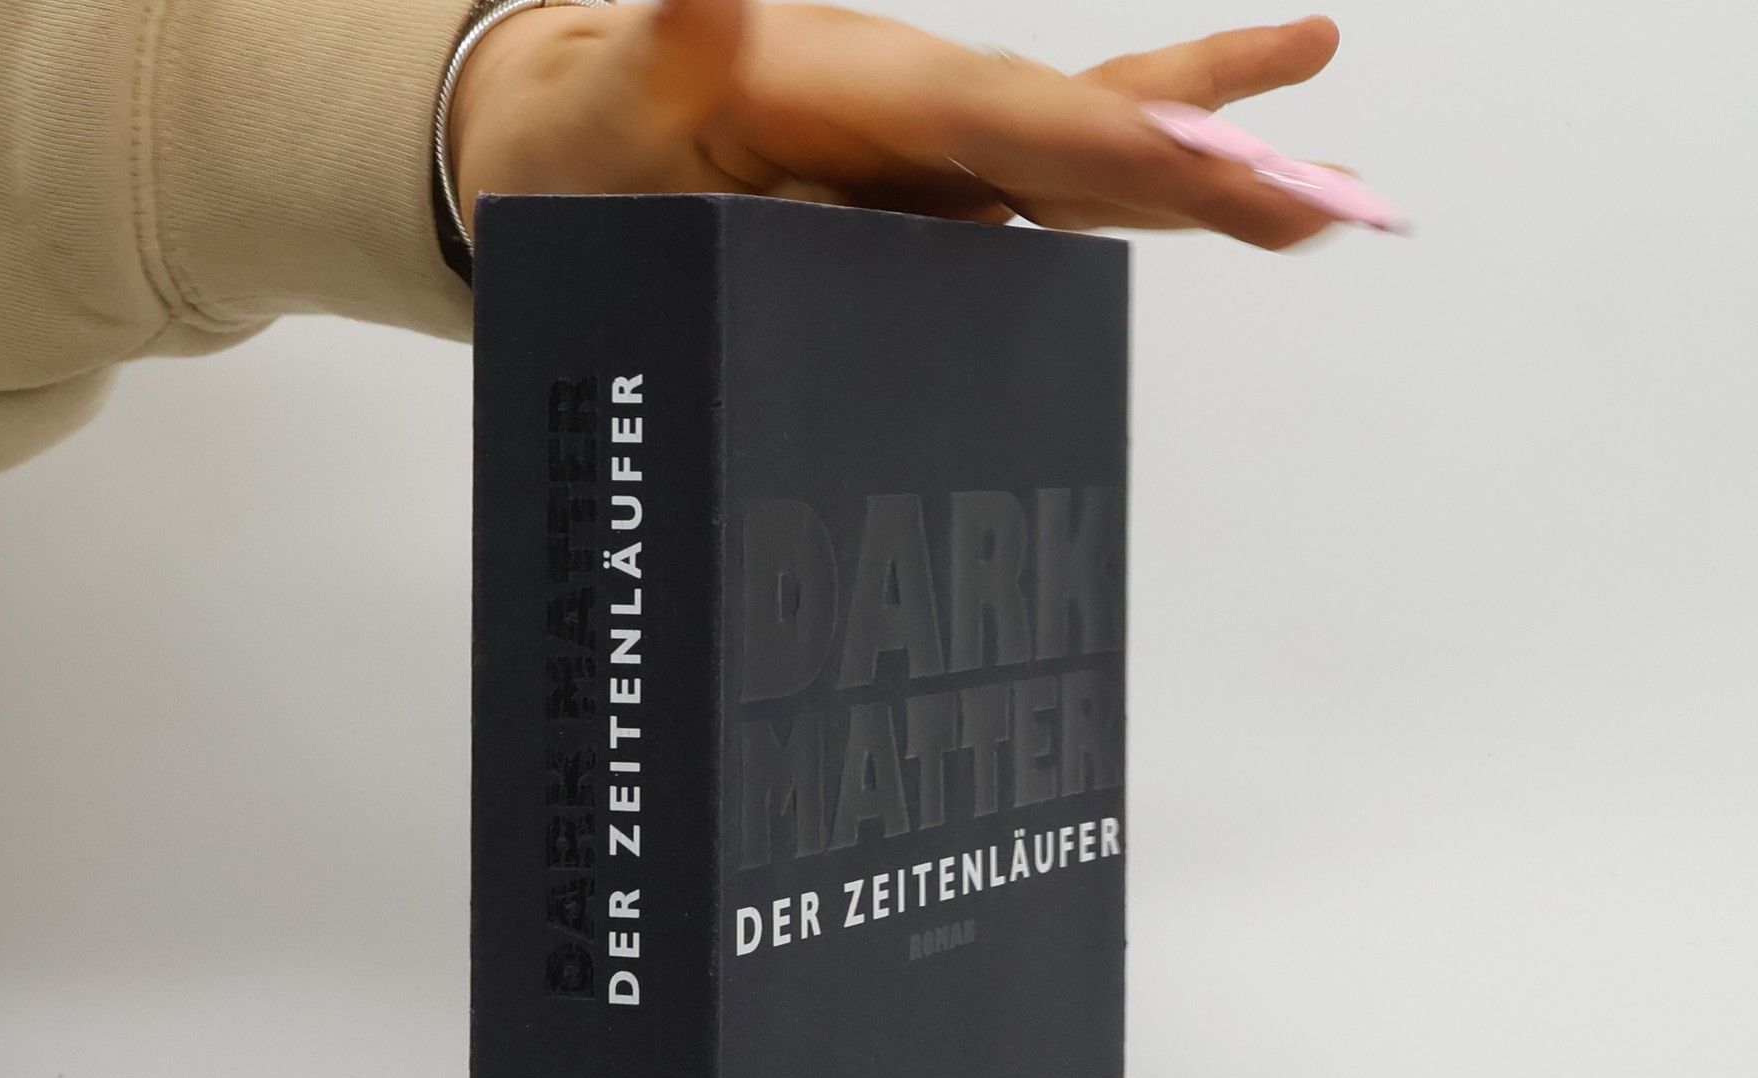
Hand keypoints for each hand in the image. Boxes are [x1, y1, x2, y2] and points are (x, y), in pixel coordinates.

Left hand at [448, 2, 1348, 248]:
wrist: (577, 142)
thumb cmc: (591, 126)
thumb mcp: (615, 91)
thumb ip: (673, 41)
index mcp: (868, 89)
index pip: (1015, 118)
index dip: (1119, 144)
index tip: (1215, 164)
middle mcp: (924, 113)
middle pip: (1091, 131)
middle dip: (1211, 170)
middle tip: (1336, 200)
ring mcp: (939, 157)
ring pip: (1099, 155)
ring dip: (1214, 179)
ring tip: (1332, 199)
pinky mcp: (936, 197)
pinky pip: (1057, 195)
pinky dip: (1145, 195)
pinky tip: (1220, 194)